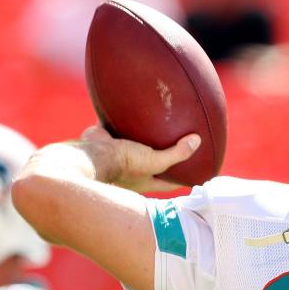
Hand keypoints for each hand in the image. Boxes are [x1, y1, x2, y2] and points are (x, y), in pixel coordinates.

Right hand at [78, 125, 199, 192]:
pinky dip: (126, 119)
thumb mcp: (155, 161)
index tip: (196, 173)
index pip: (169, 182)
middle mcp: (133, 170)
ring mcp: (120, 155)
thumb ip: (176, 153)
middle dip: (165, 155)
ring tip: (160, 123)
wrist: (91, 155)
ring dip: (146, 136)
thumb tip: (197, 140)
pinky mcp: (109, 139)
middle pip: (153, 162)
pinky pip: (119, 126)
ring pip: (137, 143)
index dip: (182, 178)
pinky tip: (136, 107)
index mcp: (146, 180)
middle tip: (180, 142)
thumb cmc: (124, 164)